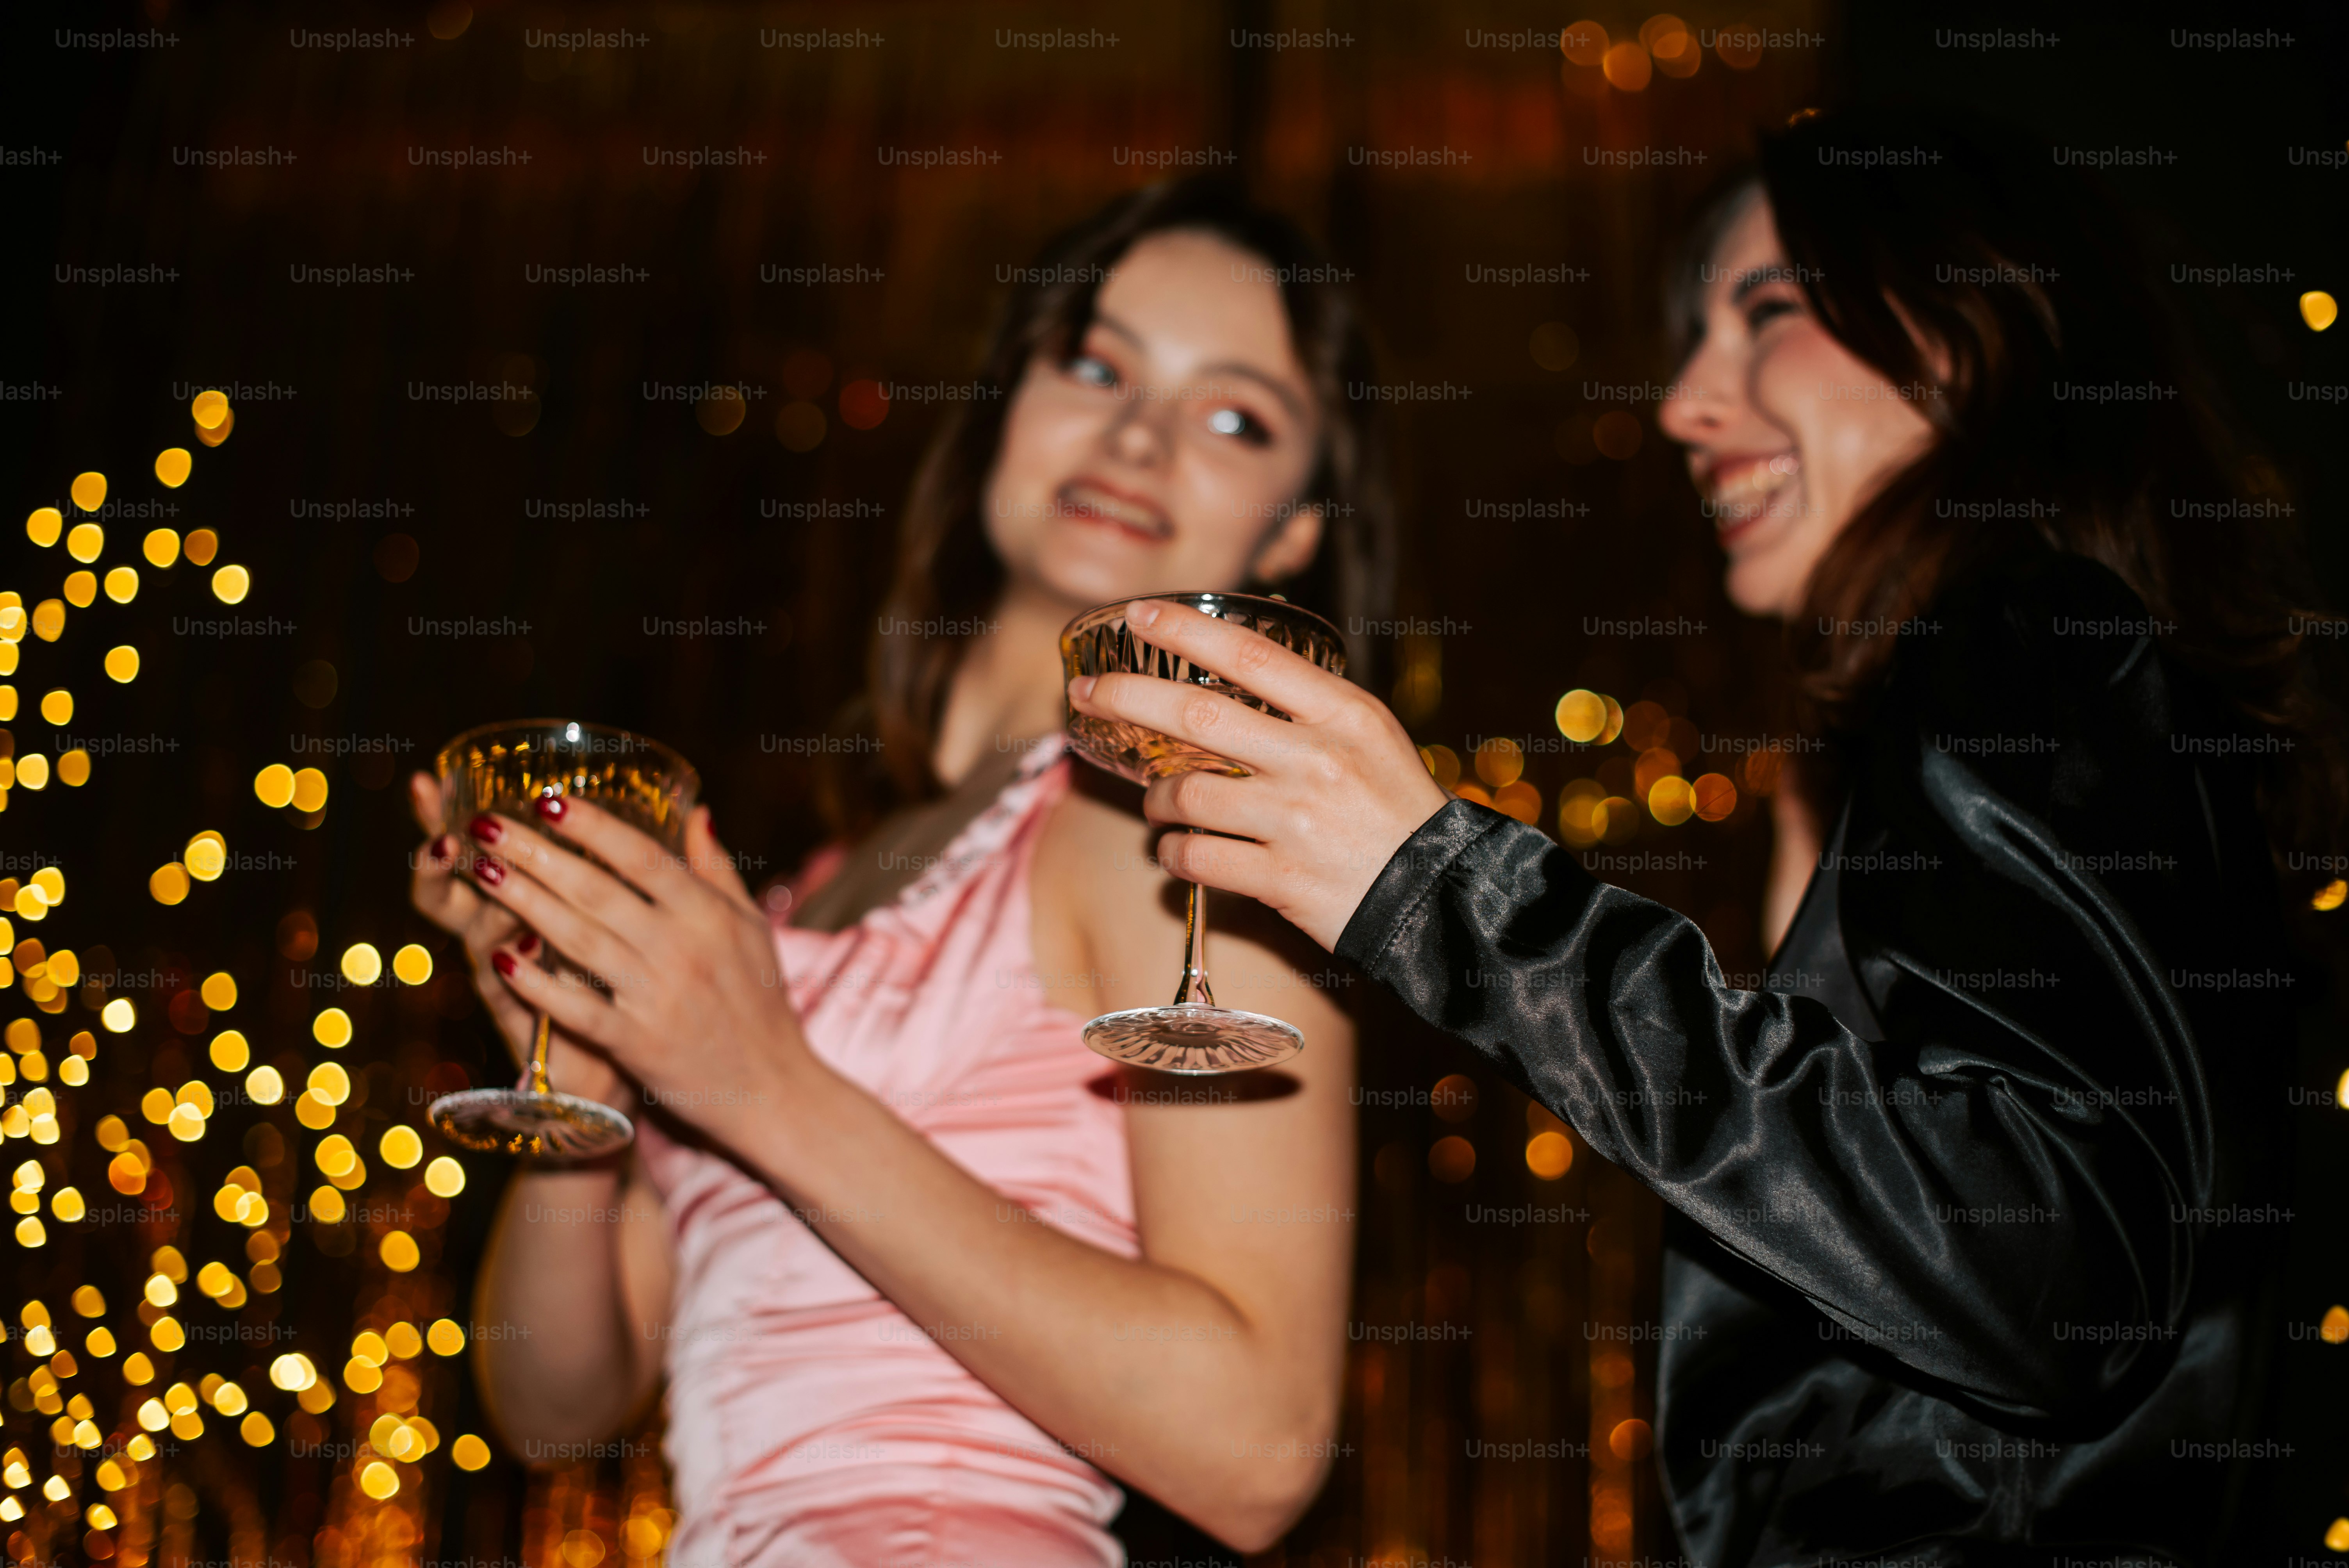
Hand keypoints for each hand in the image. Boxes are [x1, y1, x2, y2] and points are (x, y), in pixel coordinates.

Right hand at [407, 773, 631, 1110]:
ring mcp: (511, 986)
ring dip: (480, 905)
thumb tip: (656, 807)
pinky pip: (517, 1002)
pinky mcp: (532, 1029)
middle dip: (445, 861)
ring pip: (482, 939)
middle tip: (446, 829)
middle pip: (453, 896)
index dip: (444, 823)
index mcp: (518, 906)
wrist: (612, 1074)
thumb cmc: (609, 986)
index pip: (471, 855)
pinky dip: (516, 978)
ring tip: (477, 869)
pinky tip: (509, 955)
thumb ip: (625, 867)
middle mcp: (502, 941)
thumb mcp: (616, 917)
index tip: (432, 783)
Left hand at [456, 793, 811, 1142]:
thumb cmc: (761, 1003)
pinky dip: (537, 984)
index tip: (548, 799)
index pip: (642, 857)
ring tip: (481, 871)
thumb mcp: (752, 927)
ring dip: (523, 902)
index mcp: (709, 915)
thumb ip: (718, 870)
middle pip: (597, 890)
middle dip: (536, 853)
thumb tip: (696, 811)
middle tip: (487, 824)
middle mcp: (681, 948)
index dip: (593, 826)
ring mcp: (657, 995)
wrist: (773, 1089)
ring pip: (578, 939)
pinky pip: (577, 1007)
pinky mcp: (636, 1043)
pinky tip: (500, 958)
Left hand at [1065, 598, 1451, 951]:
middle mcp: (1315, 759)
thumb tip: (1230, 661)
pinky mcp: (1281, 880)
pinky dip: (1172, 855)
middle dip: (1126, 697)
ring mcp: (1295, 821)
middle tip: (1085, 693)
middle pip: (1196, 713)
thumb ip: (1306, 703)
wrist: (1437, 892)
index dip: (1186, 629)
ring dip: (1155, 799)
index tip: (1137, 614)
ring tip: (1157, 803)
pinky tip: (1177, 853)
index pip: (1250, 654)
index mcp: (1341, 713)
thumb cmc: (1394, 806)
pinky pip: (1195, 859)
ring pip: (1185, 795)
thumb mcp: (1368, 734)